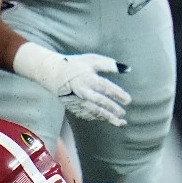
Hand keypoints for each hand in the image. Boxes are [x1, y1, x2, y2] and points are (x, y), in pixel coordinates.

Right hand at [13, 44, 130, 125]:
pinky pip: (87, 114)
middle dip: (111, 108)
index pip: (104, 86)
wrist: (53, 73)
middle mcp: (81, 90)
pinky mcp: (72, 106)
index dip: (117, 94)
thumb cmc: (76, 65)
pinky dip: (97, 118)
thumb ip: (109, 65)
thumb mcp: (91, 60)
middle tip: (123, 113)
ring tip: (120, 122)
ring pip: (93, 111)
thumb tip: (128, 69)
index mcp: (86, 77)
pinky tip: (107, 119)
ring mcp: (76, 100)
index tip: (128, 100)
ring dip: (107, 117)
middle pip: (98, 101)